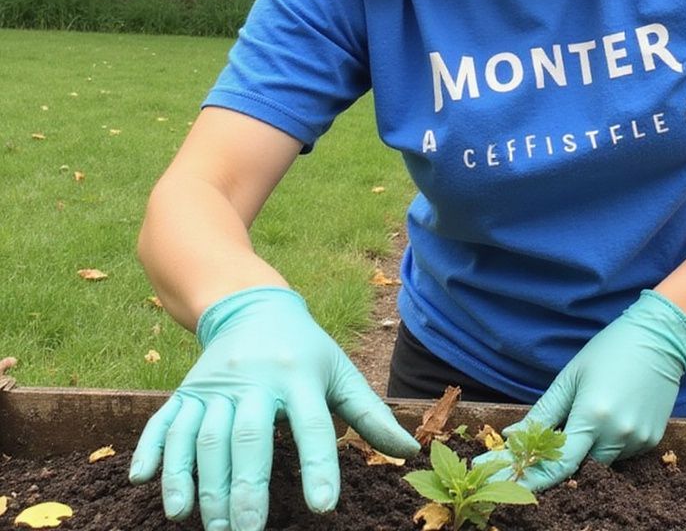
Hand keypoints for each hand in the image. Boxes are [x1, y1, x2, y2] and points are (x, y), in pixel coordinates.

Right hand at [129, 286, 419, 530]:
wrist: (254, 306)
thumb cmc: (306, 350)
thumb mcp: (340, 372)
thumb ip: (370, 414)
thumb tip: (410, 449)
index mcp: (300, 376)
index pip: (312, 425)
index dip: (319, 465)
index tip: (323, 507)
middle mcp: (256, 379)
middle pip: (248, 436)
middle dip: (245, 488)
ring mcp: (216, 384)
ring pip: (204, 436)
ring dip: (201, 483)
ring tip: (207, 523)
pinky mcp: (186, 390)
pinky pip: (163, 421)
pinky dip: (152, 451)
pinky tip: (145, 483)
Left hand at [491, 290, 685, 491]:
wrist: (658, 338)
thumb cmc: (608, 351)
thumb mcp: (571, 377)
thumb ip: (544, 412)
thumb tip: (512, 436)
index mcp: (593, 416)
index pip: (560, 464)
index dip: (536, 478)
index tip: (515, 484)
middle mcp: (618, 434)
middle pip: (581, 465)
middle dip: (566, 455)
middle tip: (560, 431)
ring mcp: (638, 439)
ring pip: (603, 460)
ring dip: (590, 447)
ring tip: (595, 409)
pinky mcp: (652, 440)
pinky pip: (623, 452)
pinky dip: (611, 441)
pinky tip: (615, 411)